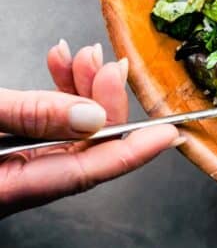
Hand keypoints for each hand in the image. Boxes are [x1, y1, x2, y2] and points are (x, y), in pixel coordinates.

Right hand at [0, 41, 180, 217]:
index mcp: (9, 189)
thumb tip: (92, 116)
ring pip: (63, 130)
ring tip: (82, 58)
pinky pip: (40, 123)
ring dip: (79, 90)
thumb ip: (32, 115)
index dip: (135, 152)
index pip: (88, 172)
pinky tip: (59, 66)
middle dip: (104, 102)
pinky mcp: (5, 149)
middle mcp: (16, 183)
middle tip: (110, 68)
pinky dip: (53, 93)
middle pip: (81, 148)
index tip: (170, 135)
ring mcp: (10, 167)